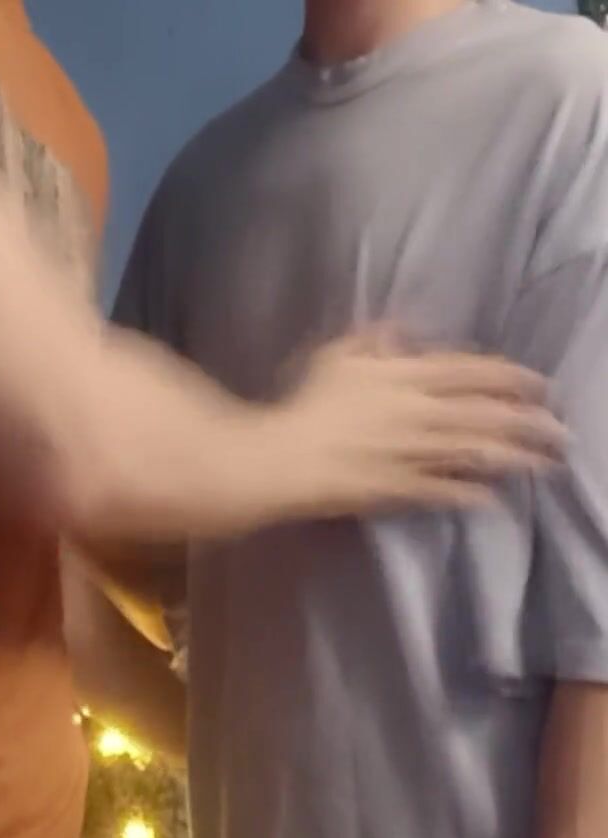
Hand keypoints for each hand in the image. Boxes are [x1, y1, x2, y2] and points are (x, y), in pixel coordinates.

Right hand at [285, 334, 566, 518]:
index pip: (473, 373)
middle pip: (487, 415)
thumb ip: (375, 340)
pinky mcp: (398, 489)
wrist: (285, 458)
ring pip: (475, 453)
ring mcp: (412, 454)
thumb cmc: (306, 402)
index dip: (511, 377)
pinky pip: (444, 491)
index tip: (540, 383)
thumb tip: (402, 333)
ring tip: (543, 463)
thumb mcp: (339, 354)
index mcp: (408, 376)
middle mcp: (420, 413)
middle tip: (558, 429)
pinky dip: (471, 494)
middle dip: (528, 421)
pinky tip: (493, 499)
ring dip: (514, 458)